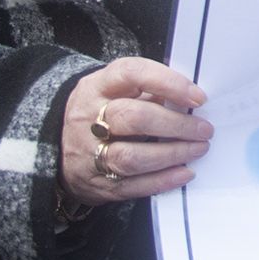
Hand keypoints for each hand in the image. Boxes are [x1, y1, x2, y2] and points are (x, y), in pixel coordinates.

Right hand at [60, 57, 211, 207]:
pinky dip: (162, 180)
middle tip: (204, 129)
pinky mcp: (96, 183)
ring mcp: (89, 154)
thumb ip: (147, 91)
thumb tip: (191, 100)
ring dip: (172, 154)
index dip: (167, 82)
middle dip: (176, 125)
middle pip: (134, 118)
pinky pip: (131, 185)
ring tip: (198, 148)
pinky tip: (184, 173)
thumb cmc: (100, 112)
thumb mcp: (114, 91)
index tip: (198, 96)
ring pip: (131, 157)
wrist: (54, 148)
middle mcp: (89, 119)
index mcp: (97, 87)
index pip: (131, 74)